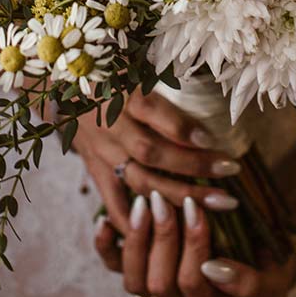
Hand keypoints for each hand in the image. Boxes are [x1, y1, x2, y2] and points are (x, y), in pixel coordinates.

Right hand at [71, 89, 241, 230]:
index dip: (182, 128)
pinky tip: (168, 231)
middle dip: (193, 165)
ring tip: (219, 201)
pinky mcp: (95, 170)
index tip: (212, 139)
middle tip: (230, 170)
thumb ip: (165, 80)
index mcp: (121, 95)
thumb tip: (204, 90)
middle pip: (152, 152)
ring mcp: (102, 153)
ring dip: (182, 195)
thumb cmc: (110, 73)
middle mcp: (112, 127)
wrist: (64, 89)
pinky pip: (115, 201)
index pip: (153, 112)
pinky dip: (139, 220)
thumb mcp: (135, 65)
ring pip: (142, 180)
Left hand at [94, 193, 295, 296]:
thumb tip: (214, 270)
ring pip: (134, 279)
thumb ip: (251, 284)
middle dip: (164, 236)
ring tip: (146, 203)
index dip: (193, 245)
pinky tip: (105, 222)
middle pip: (160, 281)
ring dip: (137, 239)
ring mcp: (158, 289)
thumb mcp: (273, 280)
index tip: (197, 207)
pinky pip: (116, 267)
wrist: (260, 256)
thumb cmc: (268, 266)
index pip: (193, 282)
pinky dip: (107, 247)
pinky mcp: (141, 270)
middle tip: (168, 198)